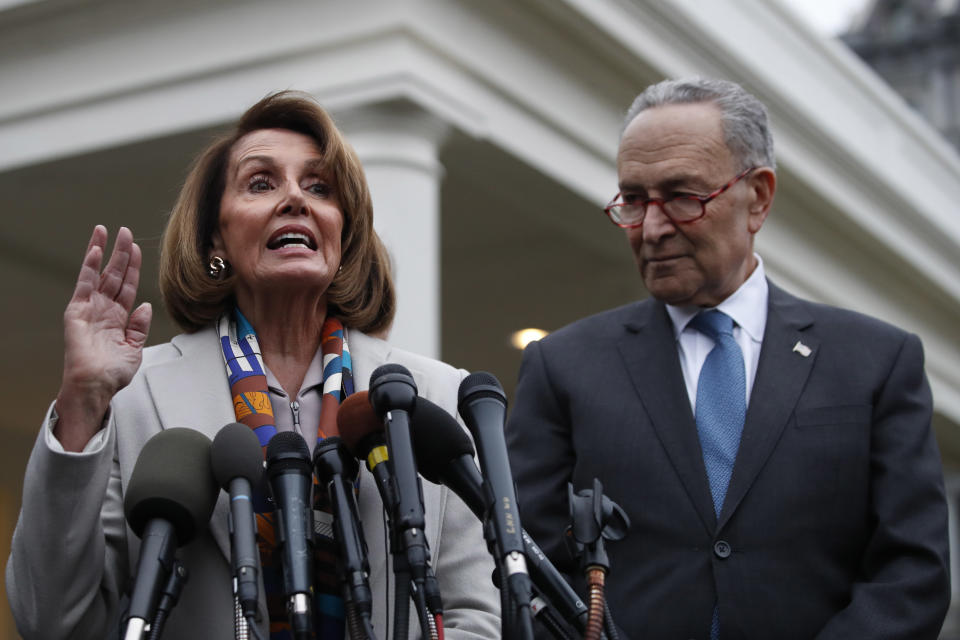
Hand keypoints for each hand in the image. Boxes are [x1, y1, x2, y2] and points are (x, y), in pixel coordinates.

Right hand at [54, 226, 152, 450]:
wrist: (97, 386)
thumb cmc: (113, 373)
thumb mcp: (135, 348)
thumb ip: (140, 326)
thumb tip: (146, 306)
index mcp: (119, 318)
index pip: (128, 286)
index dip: (133, 267)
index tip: (137, 248)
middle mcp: (104, 309)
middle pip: (115, 274)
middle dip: (121, 253)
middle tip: (125, 231)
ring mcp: (90, 308)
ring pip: (100, 273)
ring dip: (104, 252)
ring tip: (108, 231)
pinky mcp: (77, 311)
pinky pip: (84, 283)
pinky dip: (89, 265)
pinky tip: (95, 249)